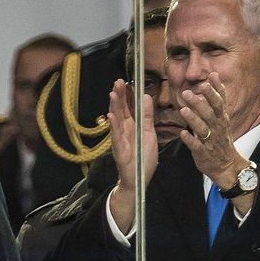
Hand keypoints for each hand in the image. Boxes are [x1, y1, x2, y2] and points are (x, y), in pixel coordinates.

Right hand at [107, 79, 156, 233]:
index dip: (127, 94)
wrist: (138, 179)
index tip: (126, 81)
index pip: (129, 106)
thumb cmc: (143, 157)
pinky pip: (115, 135)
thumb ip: (147, 117)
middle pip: (121, 110)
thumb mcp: (149, 134)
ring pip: (116, 120)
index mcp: (133, 125)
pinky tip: (110, 116)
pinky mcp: (119, 148)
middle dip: (119, 96)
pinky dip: (112, 126)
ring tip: (113, 93)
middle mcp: (124, 129)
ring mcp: (120, 138)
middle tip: (117, 81)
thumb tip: (146, 97)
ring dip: (114, 107)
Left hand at [177, 73, 252, 208]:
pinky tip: (182, 133)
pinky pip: (197, 146)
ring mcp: (211, 141)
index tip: (210, 77)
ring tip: (183, 110)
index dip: (215, 90)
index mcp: (221, 118)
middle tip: (187, 93)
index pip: (220, 102)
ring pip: (203, 129)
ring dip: (193, 119)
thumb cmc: (220, 137)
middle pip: (210, 113)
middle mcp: (217, 128)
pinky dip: (190, 140)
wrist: (226, 165)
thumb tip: (213, 75)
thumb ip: (217, 97)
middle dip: (200, 103)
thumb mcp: (222, 116)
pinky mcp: (203, 153)